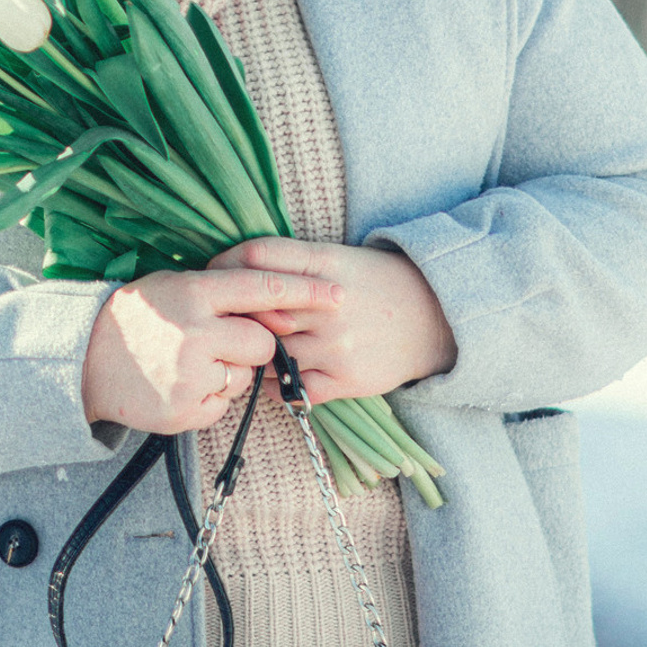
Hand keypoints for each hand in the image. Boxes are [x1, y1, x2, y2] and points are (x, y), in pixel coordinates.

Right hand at [81, 265, 343, 434]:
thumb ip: (222, 291)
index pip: (264, 286)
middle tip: (222, 340)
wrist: (85, 357)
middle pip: (263, 342)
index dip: (306, 292)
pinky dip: (211, 397)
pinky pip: (224, 405)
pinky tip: (181, 384)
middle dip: (254, 344)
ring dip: (230, 372)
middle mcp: (196, 331)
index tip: (338, 296)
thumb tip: (278, 303)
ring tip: (191, 362)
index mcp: (195, 291)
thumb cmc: (139, 315)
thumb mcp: (175, 286)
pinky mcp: (186, 410)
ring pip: (246, 377)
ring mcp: (190, 373)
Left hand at [204, 238, 455, 403]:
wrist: (434, 316)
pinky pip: (292, 389)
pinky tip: (274, 376)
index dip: (226, 264)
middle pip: (257, 308)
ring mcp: (337, 344)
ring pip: (269, 354)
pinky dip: (275, 385)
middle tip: (219, 320)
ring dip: (253, 355)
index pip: (258, 257)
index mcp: (325, 262)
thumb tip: (232, 271)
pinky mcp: (347, 380)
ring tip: (246, 351)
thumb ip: (291, 264)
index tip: (213, 275)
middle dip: (234, 316)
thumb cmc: (374, 283)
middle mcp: (329, 303)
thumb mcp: (336, 257)